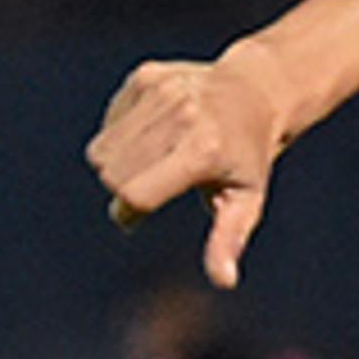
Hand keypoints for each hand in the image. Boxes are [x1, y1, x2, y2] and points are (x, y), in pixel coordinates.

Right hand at [89, 48, 285, 285]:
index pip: (134, 194)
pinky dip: (120, 135)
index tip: (139, 216)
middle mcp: (183, 117)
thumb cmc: (248, 158)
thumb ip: (228, 241)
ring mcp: (163, 91)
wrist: (257, 93)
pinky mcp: (147, 77)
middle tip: (155, 185)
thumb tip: (225, 281)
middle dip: (123, 189)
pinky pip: (108, 122)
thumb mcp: (246, 202)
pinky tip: (156, 132)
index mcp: (204, 151)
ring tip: (157, 160)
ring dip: (118, 164)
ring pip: (102, 149)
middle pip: (111, 174)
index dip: (130, 212)